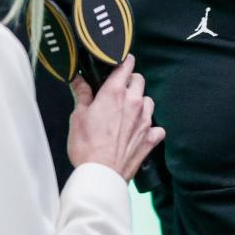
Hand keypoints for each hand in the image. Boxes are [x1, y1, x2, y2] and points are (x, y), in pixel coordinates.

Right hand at [67, 55, 165, 180]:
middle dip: (131, 81)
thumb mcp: (77, 116)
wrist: (101, 174)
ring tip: (128, 112)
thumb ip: (82, 94)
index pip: (126, 65)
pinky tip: (140, 132)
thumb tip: (78, 79)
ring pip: (149, 101)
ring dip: (140, 102)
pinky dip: (151, 127)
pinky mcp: (151, 137)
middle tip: (118, 91)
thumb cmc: (86, 146)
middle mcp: (134, 102)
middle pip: (139, 80)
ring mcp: (145, 120)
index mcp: (114, 93)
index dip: (123, 61)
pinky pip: (157, 127)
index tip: (119, 63)